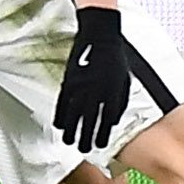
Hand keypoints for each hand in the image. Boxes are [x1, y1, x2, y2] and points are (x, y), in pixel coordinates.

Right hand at [53, 7, 129, 153]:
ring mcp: (83, 85)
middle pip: (91, 119)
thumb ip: (121, 99)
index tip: (100, 145)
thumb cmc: (114, 57)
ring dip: (71, 130)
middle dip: (87, 136)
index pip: (108, 118)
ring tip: (69, 142)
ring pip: (75, 113)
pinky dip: (61, 115)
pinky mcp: (70, 79)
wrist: (100, 35)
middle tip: (83, 149)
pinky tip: (59, 126)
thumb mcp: (124, 77)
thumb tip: (115, 120)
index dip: (104, 133)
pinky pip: (64, 101)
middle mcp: (98, 90)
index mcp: (114, 90)